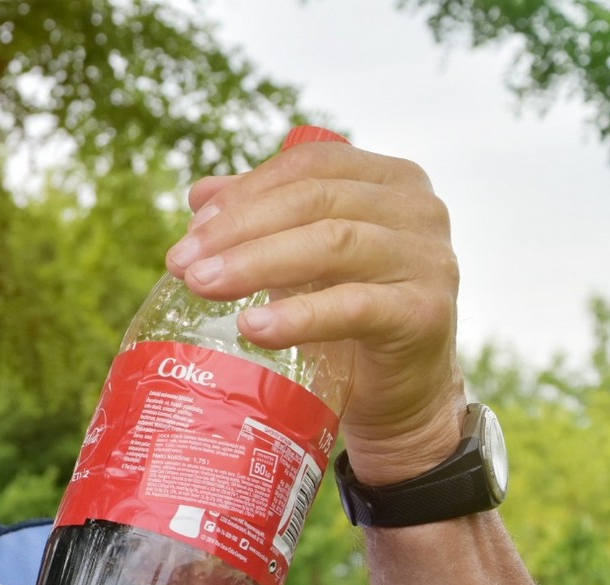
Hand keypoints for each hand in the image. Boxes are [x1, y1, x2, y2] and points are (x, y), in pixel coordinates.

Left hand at [167, 140, 465, 483]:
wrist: (400, 395)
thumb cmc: (351, 318)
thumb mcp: (306, 261)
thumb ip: (263, 219)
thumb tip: (199, 193)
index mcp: (390, 180)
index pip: (309, 165)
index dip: (245, 191)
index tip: (192, 229)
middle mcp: (418, 210)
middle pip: (314, 200)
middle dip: (237, 229)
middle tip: (182, 263)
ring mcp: (428, 260)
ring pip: (331, 243)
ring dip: (256, 263)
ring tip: (201, 286)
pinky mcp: (424, 315)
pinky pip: (353, 306)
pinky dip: (297, 316)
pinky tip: (252, 328)